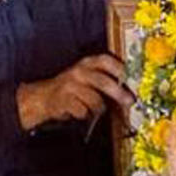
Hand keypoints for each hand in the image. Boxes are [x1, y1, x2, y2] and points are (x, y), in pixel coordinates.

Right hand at [16, 53, 132, 130]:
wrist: (43, 97)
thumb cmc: (72, 87)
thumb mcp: (87, 76)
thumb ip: (105, 79)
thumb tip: (128, 89)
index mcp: (87, 63)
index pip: (106, 61)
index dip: (120, 68)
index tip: (132, 78)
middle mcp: (79, 71)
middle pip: (103, 82)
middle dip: (119, 93)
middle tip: (129, 101)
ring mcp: (70, 85)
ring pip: (95, 100)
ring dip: (99, 109)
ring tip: (95, 110)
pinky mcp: (63, 100)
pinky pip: (83, 111)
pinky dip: (85, 115)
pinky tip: (81, 113)